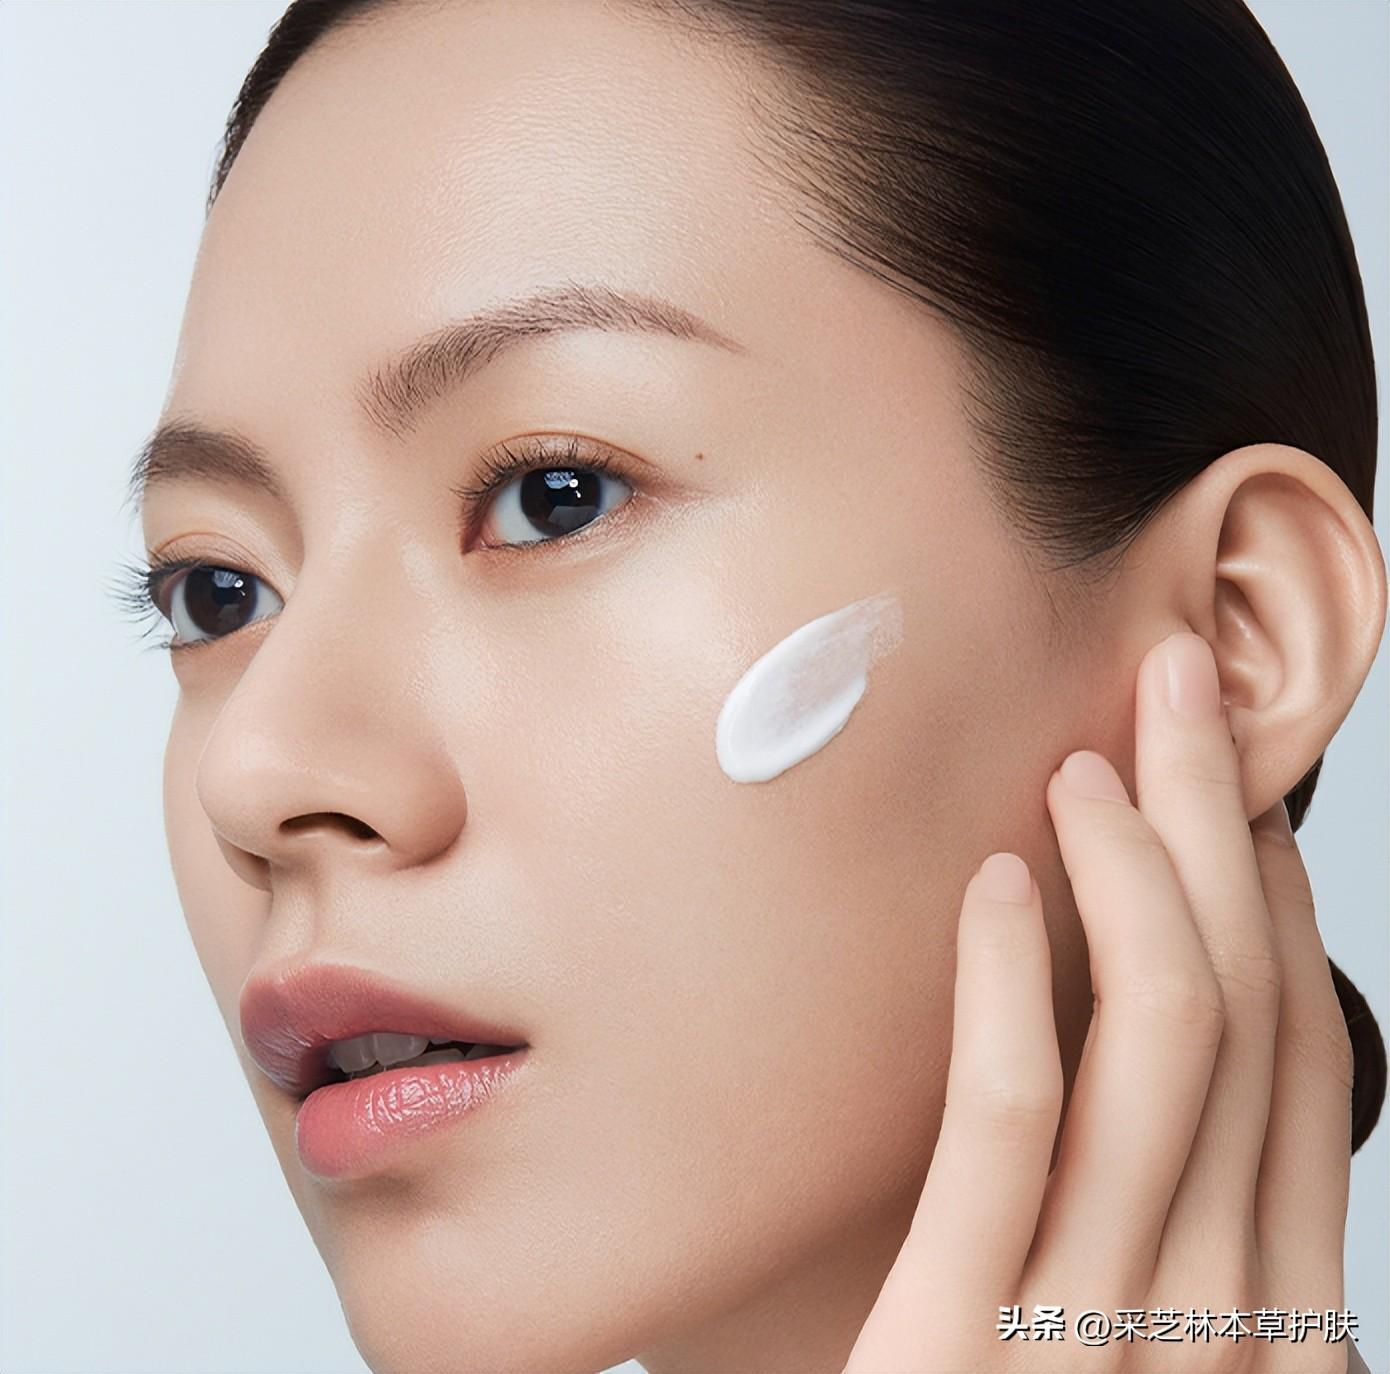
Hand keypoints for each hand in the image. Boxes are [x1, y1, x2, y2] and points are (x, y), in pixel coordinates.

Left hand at [843, 632, 1360, 1372]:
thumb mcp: (1117, 1362)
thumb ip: (1149, 1252)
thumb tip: (1129, 1082)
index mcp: (1266, 1329)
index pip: (1297, 1075)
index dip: (1280, 916)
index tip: (1240, 802)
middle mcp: (1218, 1332)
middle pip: (1240, 1026)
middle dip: (1221, 836)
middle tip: (1184, 690)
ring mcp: (1101, 1346)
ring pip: (1159, 1057)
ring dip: (1131, 876)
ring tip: (1090, 760)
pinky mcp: (961, 1355)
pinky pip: (1011, 1140)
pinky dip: (1010, 995)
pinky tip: (997, 883)